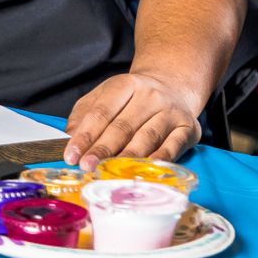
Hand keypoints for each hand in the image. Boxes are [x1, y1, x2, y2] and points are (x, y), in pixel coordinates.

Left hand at [63, 70, 204, 167]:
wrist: (174, 86)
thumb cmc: (133, 99)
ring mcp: (170, 111)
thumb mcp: (106, 96)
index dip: (85, 134)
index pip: (102, 111)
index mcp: (126, 84)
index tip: (71, 154)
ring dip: (127, 157)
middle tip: (87, 166)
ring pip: (146, 137)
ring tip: (110, 172)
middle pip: (123, 126)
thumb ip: (85, 114)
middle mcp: (150, 95)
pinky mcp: (188, 127)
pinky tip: (145, 169)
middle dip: (102, 149)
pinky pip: (173, 146)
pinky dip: (160, 159)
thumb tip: (70, 138)